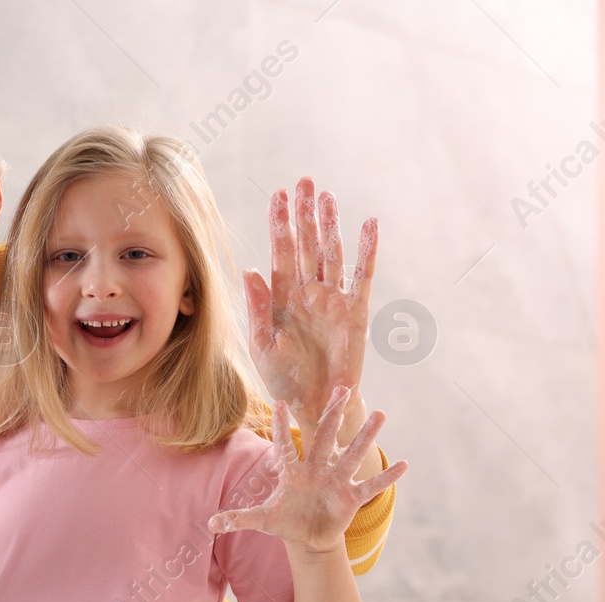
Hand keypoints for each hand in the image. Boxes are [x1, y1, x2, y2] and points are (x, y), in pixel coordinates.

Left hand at [209, 386, 406, 553]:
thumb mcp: (263, 520)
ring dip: (365, 436)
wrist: (308, 537)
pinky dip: (387, 478)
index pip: (285, 444)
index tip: (278, 402)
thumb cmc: (285, 522)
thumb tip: (210, 523)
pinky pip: (370, 485)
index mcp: (293, 472)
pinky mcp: (350, 497)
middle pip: (326, 438)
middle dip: (334, 416)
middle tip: (344, 389)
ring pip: (351, 454)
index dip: (281, 425)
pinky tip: (405, 465)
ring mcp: (336, 481)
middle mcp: (316, 470)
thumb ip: (238, 519)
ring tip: (381, 414)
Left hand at [244, 178, 376, 435]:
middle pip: (305, 244)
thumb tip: (250, 270)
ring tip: (327, 195)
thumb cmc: (283, 378)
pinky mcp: (355, 310)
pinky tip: (368, 225)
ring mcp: (332, 298)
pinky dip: (367, 250)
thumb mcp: (262, 345)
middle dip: (303, 213)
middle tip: (304, 181)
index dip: (279, 223)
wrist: (314, 403)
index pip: (280, 251)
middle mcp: (307, 291)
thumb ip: (257, 308)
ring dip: (330, 224)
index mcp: (281, 297)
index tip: (278, 194)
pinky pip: (362, 275)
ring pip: (331, 252)